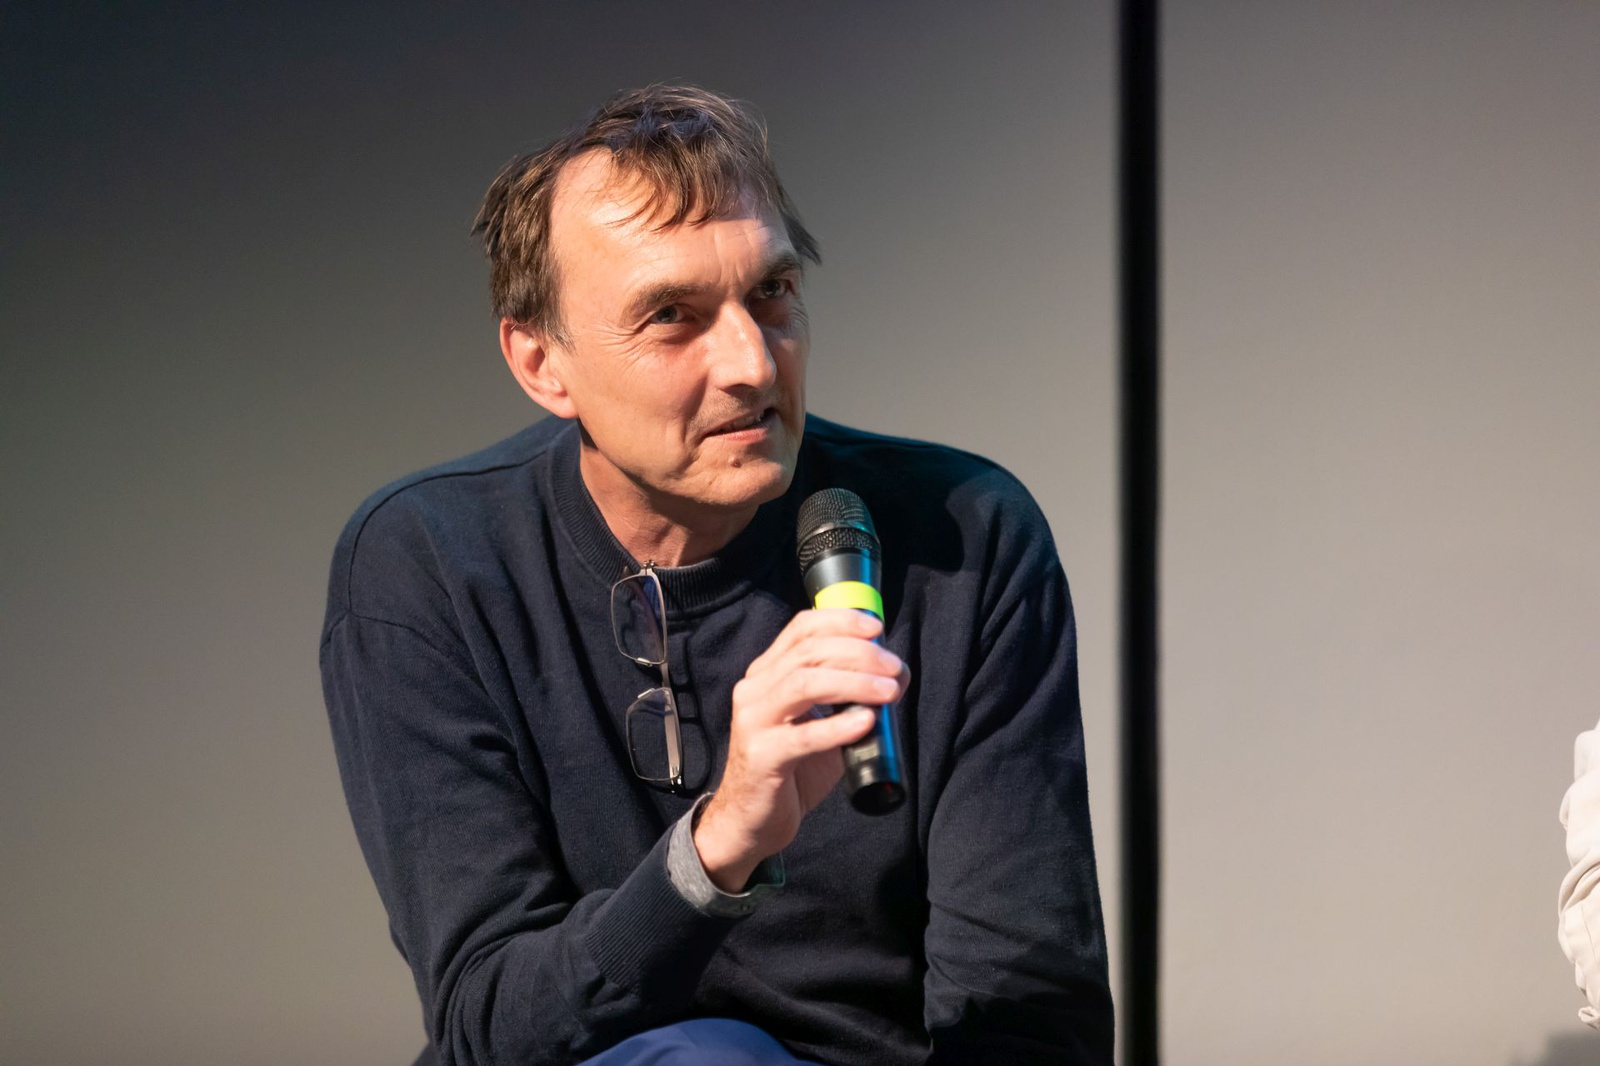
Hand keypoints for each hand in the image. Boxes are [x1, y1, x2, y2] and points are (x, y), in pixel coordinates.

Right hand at [693, 608, 909, 890]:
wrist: (752, 820)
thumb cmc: (792, 769)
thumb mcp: (820, 723)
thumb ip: (849, 699)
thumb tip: (896, 676)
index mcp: (766, 673)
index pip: (801, 628)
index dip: (841, 621)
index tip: (876, 629)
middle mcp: (754, 689)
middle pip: (809, 652)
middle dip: (859, 653)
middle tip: (894, 668)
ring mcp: (754, 721)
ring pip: (804, 683)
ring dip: (854, 682)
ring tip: (889, 691)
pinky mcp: (761, 755)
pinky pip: (803, 735)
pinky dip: (838, 725)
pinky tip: (866, 722)